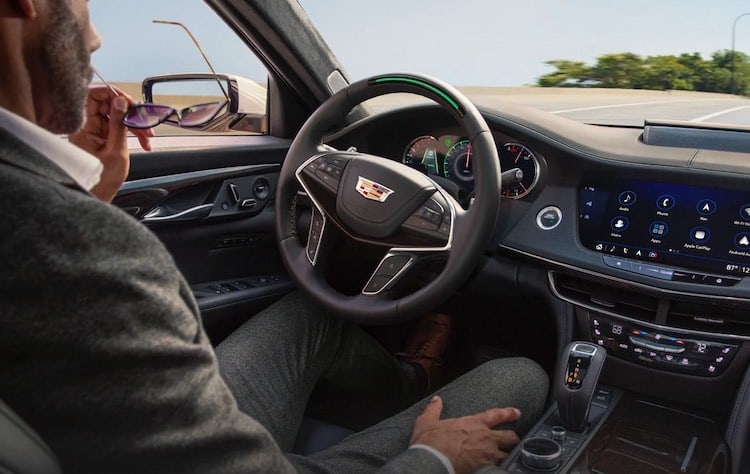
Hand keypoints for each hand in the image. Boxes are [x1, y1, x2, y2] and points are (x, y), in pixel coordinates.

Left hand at [68, 85, 152, 201]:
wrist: (97, 196)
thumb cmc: (102, 180)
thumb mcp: (116, 151)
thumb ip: (119, 124)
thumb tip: (120, 101)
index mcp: (83, 127)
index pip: (92, 96)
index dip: (111, 94)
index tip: (128, 101)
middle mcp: (86, 126)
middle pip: (107, 105)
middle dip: (129, 112)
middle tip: (143, 121)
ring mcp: (93, 132)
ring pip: (116, 116)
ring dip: (134, 124)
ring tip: (147, 137)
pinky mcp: (100, 138)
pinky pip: (117, 127)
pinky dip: (131, 132)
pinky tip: (143, 141)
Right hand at [410, 395, 520, 473]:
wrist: (432, 461)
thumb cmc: (430, 441)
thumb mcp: (427, 421)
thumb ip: (434, 409)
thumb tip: (436, 399)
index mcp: (473, 424)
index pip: (495, 415)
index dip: (508, 413)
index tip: (516, 412)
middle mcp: (484, 438)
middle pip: (509, 437)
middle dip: (513, 438)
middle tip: (514, 439)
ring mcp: (487, 455)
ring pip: (506, 455)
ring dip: (506, 455)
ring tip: (507, 456)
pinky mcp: (486, 469)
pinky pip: (498, 468)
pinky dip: (499, 468)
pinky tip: (497, 469)